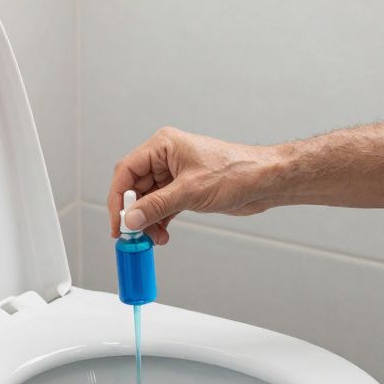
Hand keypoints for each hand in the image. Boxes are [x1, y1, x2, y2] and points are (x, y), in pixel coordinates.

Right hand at [108, 127, 282, 244]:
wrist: (264, 181)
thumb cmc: (236, 172)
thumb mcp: (191, 191)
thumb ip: (157, 206)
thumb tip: (131, 218)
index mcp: (163, 145)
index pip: (127, 171)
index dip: (118, 198)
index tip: (118, 222)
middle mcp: (166, 158)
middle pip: (135, 187)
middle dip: (134, 213)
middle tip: (133, 235)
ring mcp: (175, 174)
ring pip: (148, 200)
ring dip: (148, 220)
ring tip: (153, 238)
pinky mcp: (185, 189)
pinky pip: (162, 206)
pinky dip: (159, 221)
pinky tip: (162, 234)